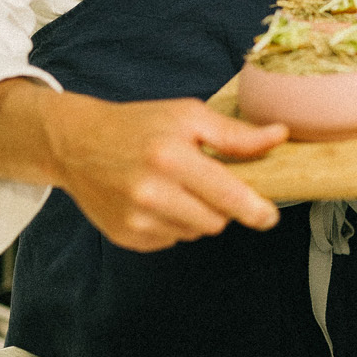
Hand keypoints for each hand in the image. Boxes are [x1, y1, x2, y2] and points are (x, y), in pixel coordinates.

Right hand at [39, 93, 287, 251]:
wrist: (77, 143)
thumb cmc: (138, 124)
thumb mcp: (187, 116)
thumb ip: (234, 134)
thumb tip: (279, 136)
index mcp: (171, 158)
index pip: (226, 195)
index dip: (254, 209)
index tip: (269, 217)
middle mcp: (152, 193)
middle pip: (215, 221)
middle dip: (221, 206)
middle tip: (205, 181)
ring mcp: (137, 219)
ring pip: (194, 233)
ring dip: (196, 214)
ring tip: (175, 186)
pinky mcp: (126, 236)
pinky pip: (170, 240)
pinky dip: (172, 223)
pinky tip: (156, 199)